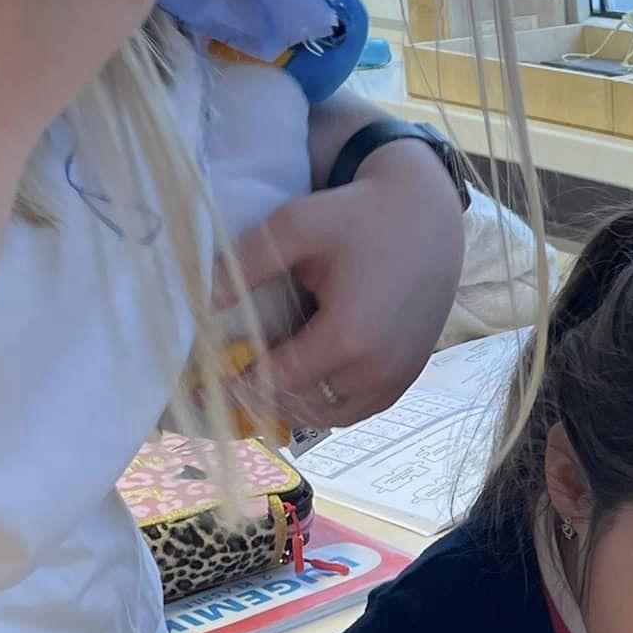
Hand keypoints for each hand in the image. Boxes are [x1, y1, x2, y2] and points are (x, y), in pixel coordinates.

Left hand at [223, 138, 464, 426]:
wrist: (427, 216)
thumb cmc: (360, 217)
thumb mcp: (297, 225)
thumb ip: (248, 262)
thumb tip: (206, 300)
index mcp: (348, 337)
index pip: (278, 381)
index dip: (241, 381)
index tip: (213, 376)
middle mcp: (376, 370)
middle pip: (303, 405)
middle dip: (264, 395)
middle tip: (235, 378)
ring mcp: (396, 378)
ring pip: (332, 416)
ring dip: (297, 404)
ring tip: (272, 379)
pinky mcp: (407, 376)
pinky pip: (359, 409)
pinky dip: (329, 403)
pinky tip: (309, 378)